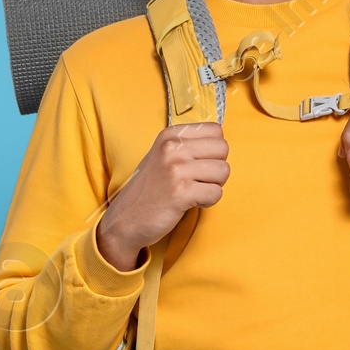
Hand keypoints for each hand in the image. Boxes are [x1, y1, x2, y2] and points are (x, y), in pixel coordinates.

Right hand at [97, 124, 229, 270]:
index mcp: (170, 135)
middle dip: (217, 168)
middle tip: (198, 180)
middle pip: (223, 149)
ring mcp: (176, 169)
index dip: (214, 151)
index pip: (216, 131)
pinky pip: (216, 193)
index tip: (198, 164)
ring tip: (193, 191)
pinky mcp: (181, 192)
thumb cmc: (150, 189)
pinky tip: (190, 202)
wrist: (126, 219)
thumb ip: (188, 146)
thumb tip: (220, 143)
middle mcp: (172, 148)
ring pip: (223, 171)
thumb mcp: (163, 156)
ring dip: (213, 186)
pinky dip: (207, 202)